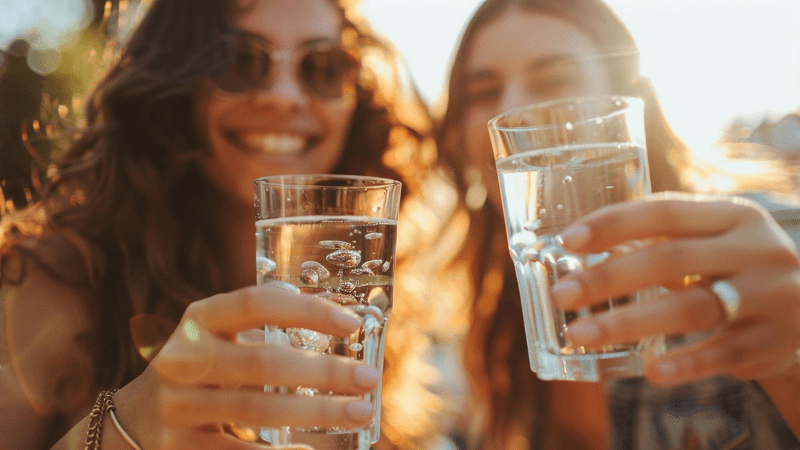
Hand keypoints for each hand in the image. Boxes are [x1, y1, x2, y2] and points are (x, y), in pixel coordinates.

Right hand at [116, 284, 379, 448]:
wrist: (136, 420)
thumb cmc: (204, 370)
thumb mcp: (222, 338)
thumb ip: (268, 330)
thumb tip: (348, 328)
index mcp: (200, 318)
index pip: (256, 303)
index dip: (307, 311)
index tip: (354, 324)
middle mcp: (182, 357)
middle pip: (263, 362)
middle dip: (325, 372)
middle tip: (370, 379)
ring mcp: (176, 405)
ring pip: (256, 409)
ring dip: (316, 412)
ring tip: (360, 413)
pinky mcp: (176, 448)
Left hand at [551, 192, 799, 385]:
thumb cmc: (737, 270)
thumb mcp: (714, 242)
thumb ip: (661, 240)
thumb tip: (581, 247)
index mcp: (732, 216)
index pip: (664, 212)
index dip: (613, 224)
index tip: (567, 239)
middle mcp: (756, 250)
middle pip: (670, 259)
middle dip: (608, 277)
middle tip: (562, 293)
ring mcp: (771, 295)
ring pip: (692, 307)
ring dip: (628, 322)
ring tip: (581, 333)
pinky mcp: (775, 340)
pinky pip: (725, 353)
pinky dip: (686, 363)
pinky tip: (650, 371)